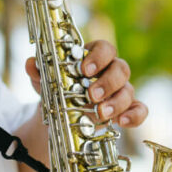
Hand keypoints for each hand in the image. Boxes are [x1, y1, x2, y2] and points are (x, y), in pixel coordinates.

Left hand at [25, 40, 148, 126]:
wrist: (61, 118)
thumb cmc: (58, 92)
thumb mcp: (45, 82)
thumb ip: (39, 73)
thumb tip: (31, 64)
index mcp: (94, 58)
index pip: (106, 48)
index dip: (99, 56)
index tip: (84, 70)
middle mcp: (111, 72)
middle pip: (121, 68)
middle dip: (108, 82)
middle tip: (92, 95)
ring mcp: (121, 91)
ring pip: (129, 91)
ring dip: (116, 102)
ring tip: (100, 114)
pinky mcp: (126, 110)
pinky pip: (140, 110)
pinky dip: (134, 115)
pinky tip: (122, 122)